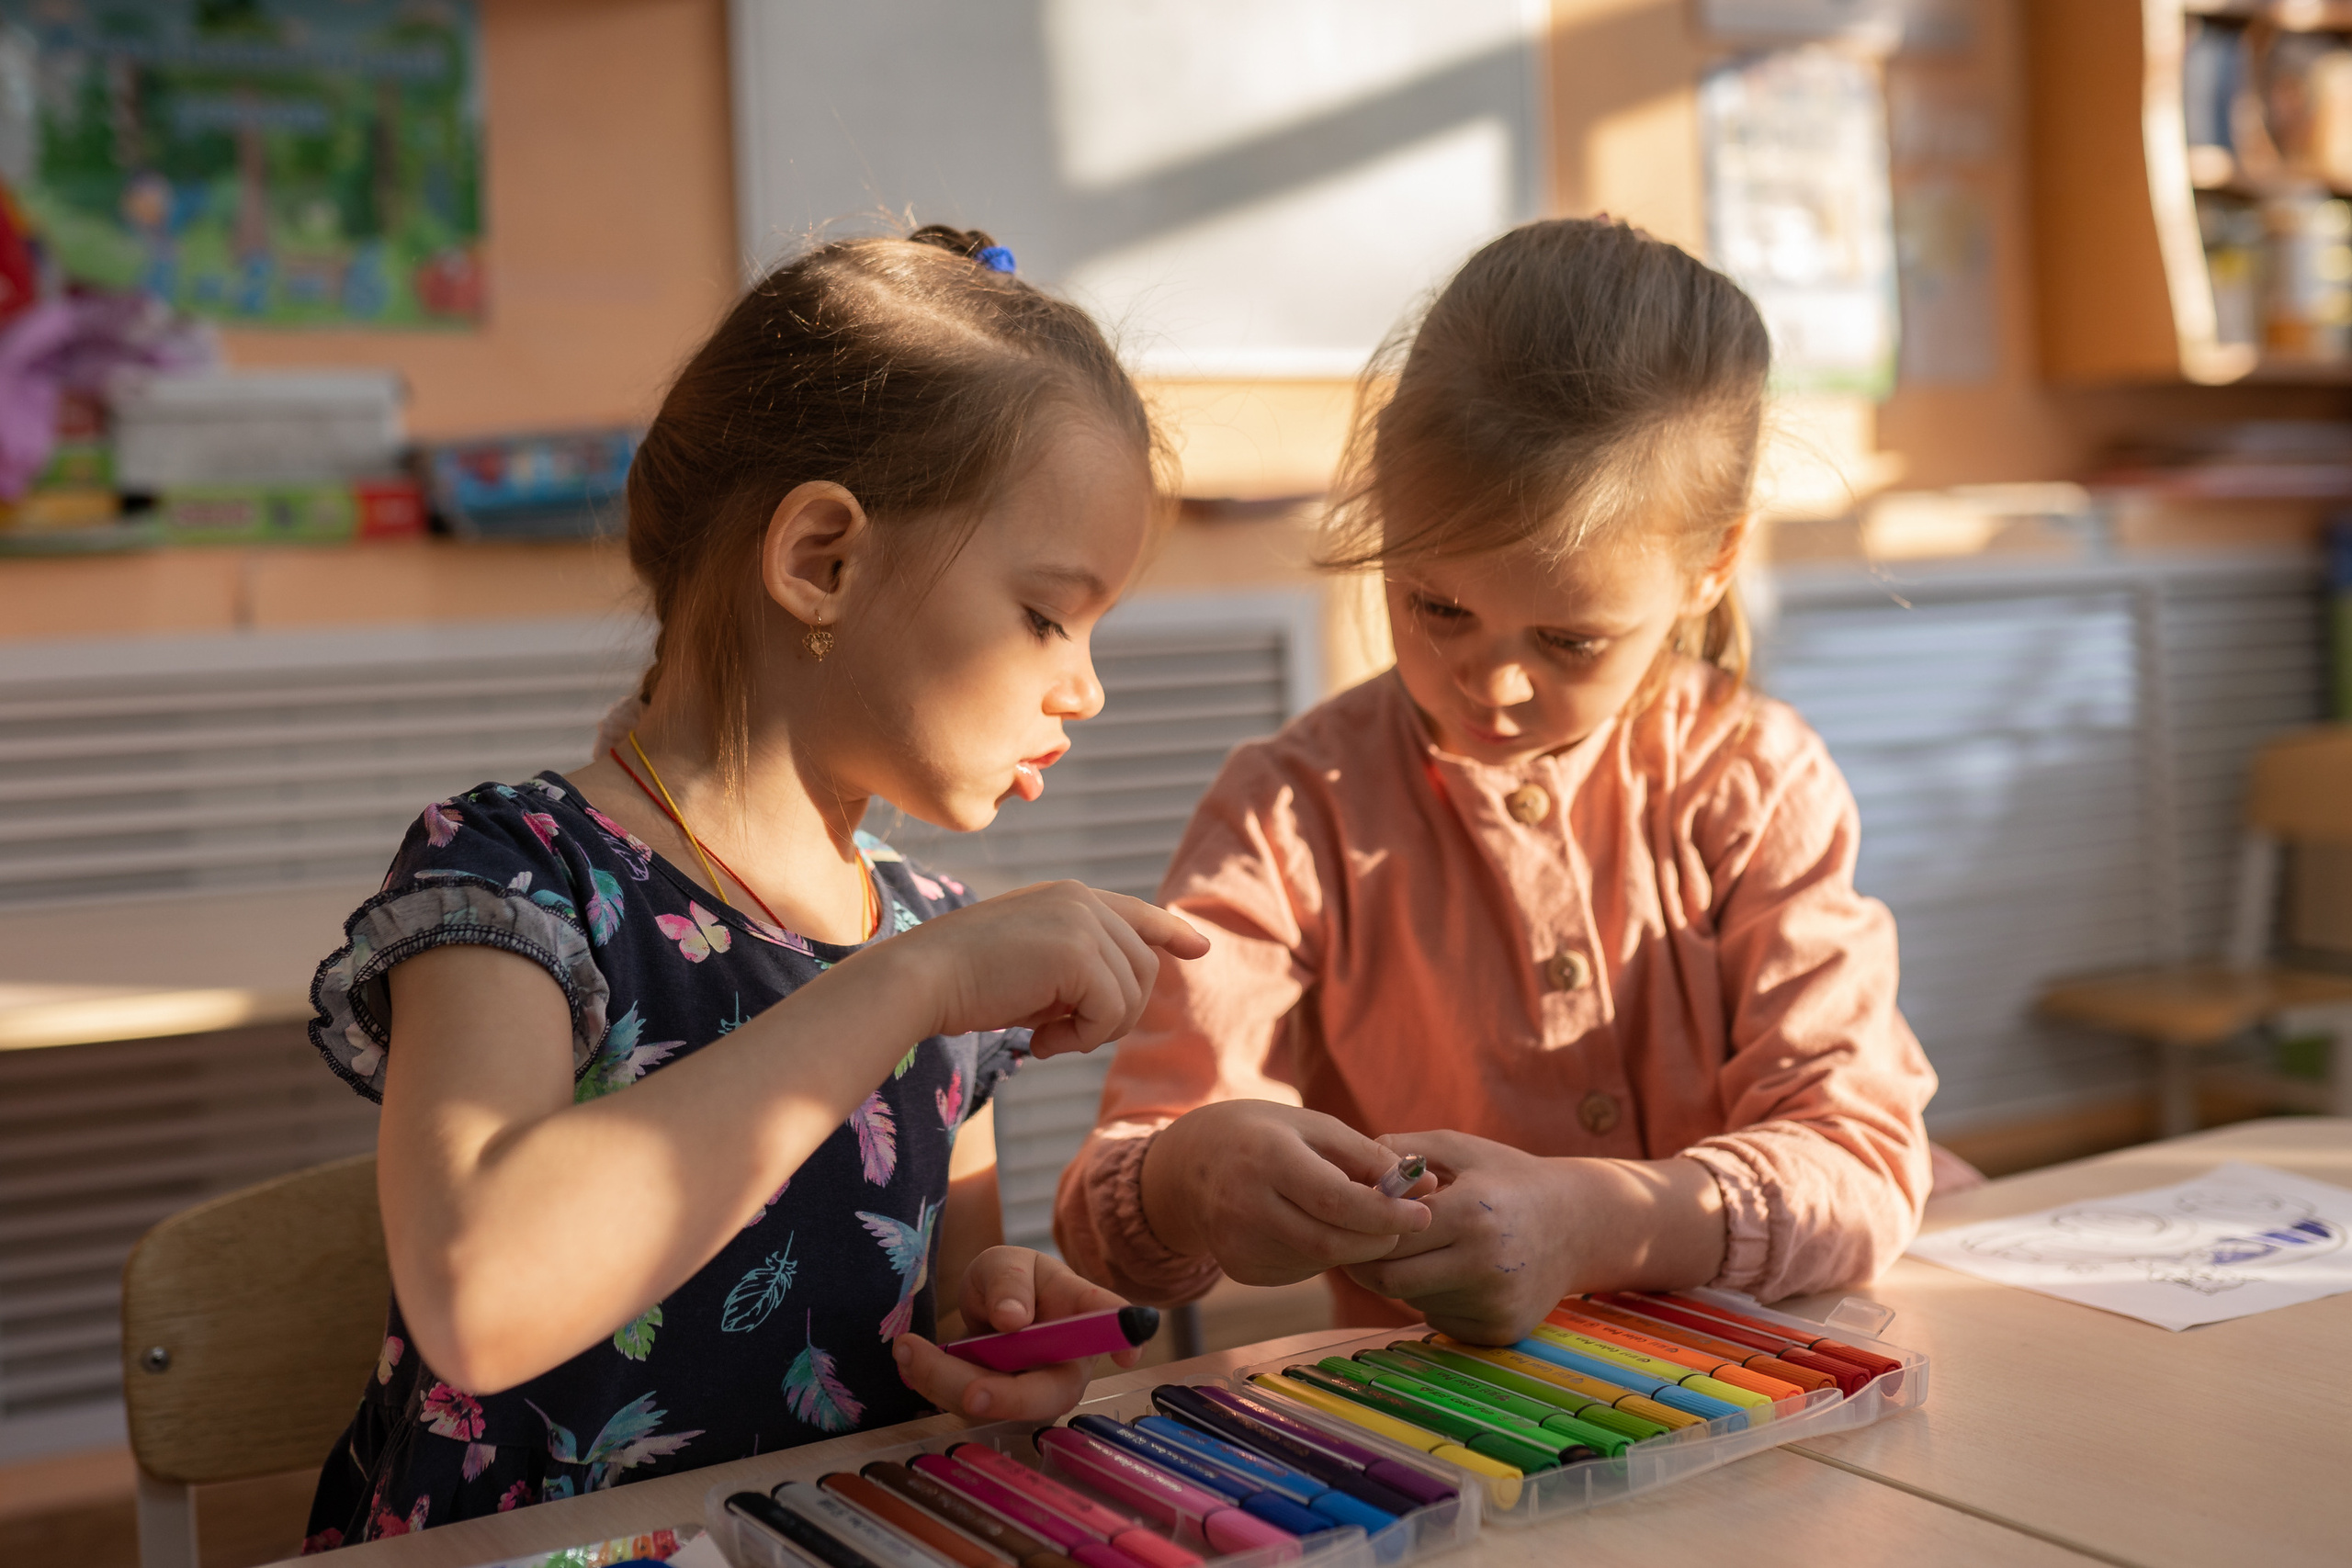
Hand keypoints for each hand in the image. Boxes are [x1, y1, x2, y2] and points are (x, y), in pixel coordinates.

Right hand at [883, 882, 1209, 1056]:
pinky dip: (1083, 1040)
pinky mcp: (1079, 953)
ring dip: (1095, 1031)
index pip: (1138, 914)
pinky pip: (1112, 1013)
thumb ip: (1077, 968)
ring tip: (1044, 1036)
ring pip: (1133, 995)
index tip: (1198, 948)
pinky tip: (1039, 1041)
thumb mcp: (1031, 966)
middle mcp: (1084, 900)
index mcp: (1070, 897)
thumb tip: (1124, 998)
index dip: (1171, 932)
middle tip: (1060, 1036)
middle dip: (1114, 1014)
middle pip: (1143, 968)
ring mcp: (1083, 922)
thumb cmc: (964, 982)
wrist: (922, 979)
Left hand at [891, 1247, 1139, 1420]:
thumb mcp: (1005, 1263)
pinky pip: (966, 1408)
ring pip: (998, 1405)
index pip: (1109, 1322)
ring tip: (906, 1346)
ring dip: (945, 1381)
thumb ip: (1009, 1282)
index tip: (1129, 1351)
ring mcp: (1035, 1392)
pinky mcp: (1000, 1409)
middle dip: (1005, 1396)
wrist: (985, 1309)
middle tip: (968, 1393)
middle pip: (1048, 1391)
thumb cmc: (1010, 1281)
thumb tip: (1013, 1319)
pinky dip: (932, 1385)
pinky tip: (909, 1359)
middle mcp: (1067, 1362)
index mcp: (1082, 1314)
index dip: (1123, 1337)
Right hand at [1141, 1100, 1433, 1286]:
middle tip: (1407, 1224)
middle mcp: (1246, 1205)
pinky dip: (1322, 1254)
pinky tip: (1314, 1226)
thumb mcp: (1313, 1127)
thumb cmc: (1262, 1135)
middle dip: (1379, 1238)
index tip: (1423, 1214)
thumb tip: (1427, 1184)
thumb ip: (1368, 1157)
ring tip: (1357, 1216)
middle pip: (1331, 1241)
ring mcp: (1238, 1244)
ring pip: (1319, 1260)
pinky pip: (1300, 1270)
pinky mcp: (1240, 1269)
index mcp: (1267, 1158)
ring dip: (1353, 1245)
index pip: (1336, 1201)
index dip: (1385, 1214)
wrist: (1187, 1165)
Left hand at [1339, 1131, 1727, 1345]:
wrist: (1581, 1224)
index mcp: (1471, 1213)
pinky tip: (1455, 1273)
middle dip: (1368, 1262)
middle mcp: (1485, 1265)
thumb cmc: (1509, 1178)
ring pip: (1412, 1300)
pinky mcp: (1500, 1331)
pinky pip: (1440, 1319)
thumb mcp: (1460, 1148)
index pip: (1386, 1237)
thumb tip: (1345, 1166)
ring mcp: (1495, 1304)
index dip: (1361, 1230)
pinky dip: (1434, 1299)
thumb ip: (1401, 1150)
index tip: (1351, 1220)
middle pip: (1389, 1280)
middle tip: (1361, 1245)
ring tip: (1423, 1251)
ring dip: (1405, 1279)